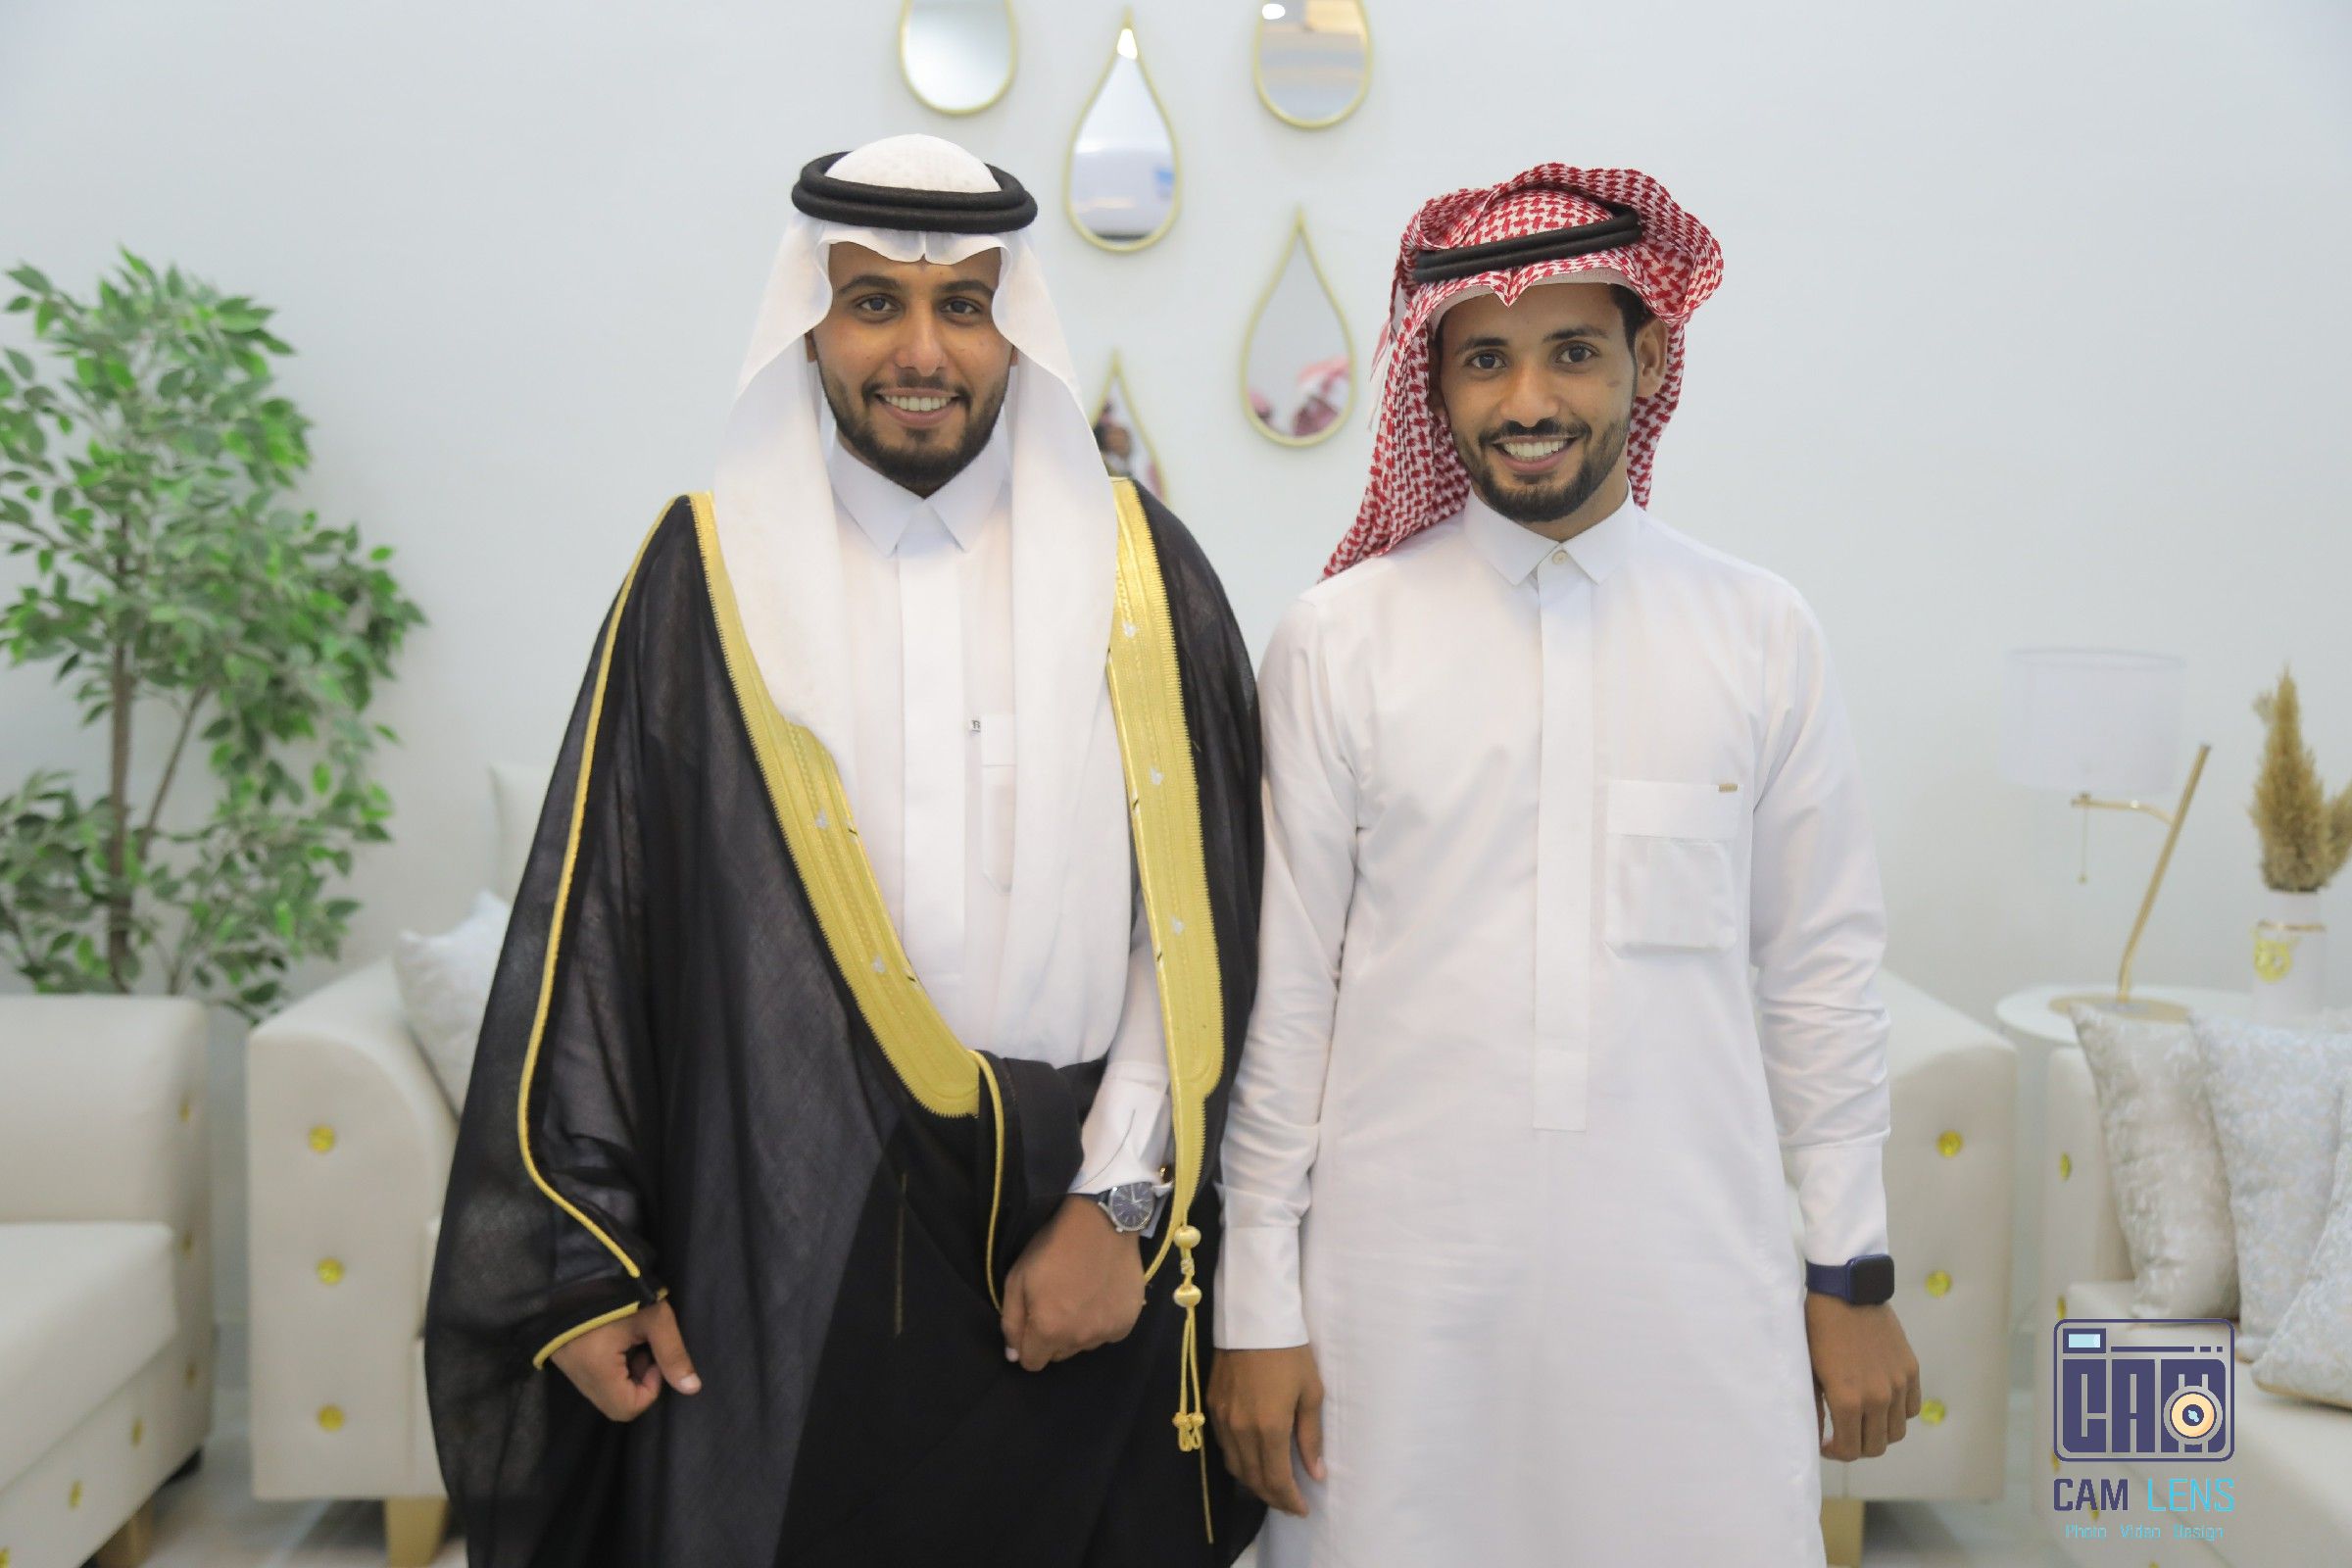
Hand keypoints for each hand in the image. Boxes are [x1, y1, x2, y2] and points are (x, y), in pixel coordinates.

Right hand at [549, 1298, 699, 1421]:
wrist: (578, 1261)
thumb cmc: (620, 1288)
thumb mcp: (655, 1318)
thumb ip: (673, 1355)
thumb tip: (692, 1389)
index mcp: (596, 1368)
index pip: (626, 1408)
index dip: (650, 1389)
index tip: (654, 1356)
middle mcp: (576, 1374)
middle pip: (613, 1404)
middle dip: (638, 1383)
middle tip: (644, 1349)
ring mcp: (566, 1365)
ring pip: (602, 1391)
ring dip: (623, 1375)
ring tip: (631, 1340)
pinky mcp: (562, 1354)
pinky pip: (590, 1377)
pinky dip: (609, 1366)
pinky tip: (615, 1338)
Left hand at [1000, 1195, 1146, 1371]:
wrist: (1101, 1223)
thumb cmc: (1052, 1248)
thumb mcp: (1017, 1279)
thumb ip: (1011, 1322)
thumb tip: (1014, 1355)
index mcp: (1048, 1330)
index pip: (1032, 1363)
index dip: (1027, 1346)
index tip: (1033, 1322)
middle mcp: (1078, 1339)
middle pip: (1058, 1355)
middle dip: (1052, 1337)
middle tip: (1056, 1303)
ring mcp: (1106, 1333)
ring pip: (1083, 1345)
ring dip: (1077, 1330)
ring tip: (1080, 1296)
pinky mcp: (1127, 1323)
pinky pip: (1106, 1334)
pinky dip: (1101, 1322)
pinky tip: (1100, 1295)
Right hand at [1207, 1343, 1325, 1516]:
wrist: (1253, 1319)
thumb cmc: (1290, 1353)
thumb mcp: (1311, 1393)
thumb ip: (1311, 1437)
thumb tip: (1316, 1473)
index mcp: (1269, 1429)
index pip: (1276, 1481)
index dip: (1289, 1501)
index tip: (1302, 1510)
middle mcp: (1241, 1430)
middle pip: (1253, 1480)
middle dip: (1273, 1497)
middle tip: (1290, 1503)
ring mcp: (1222, 1419)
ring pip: (1235, 1466)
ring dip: (1254, 1482)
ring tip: (1274, 1486)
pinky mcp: (1212, 1406)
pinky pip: (1224, 1447)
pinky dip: (1239, 1462)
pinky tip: (1253, 1459)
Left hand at [1806, 1294, 1920, 1459]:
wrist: (1846, 1290)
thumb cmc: (1818, 1328)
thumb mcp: (1809, 1370)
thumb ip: (1816, 1409)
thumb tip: (1818, 1437)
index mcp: (1848, 1399)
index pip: (1851, 1450)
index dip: (1837, 1453)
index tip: (1827, 1444)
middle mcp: (1878, 1397)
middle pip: (1876, 1446)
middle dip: (1858, 1447)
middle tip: (1843, 1435)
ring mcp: (1898, 1384)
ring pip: (1897, 1431)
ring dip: (1879, 1433)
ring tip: (1862, 1421)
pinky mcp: (1910, 1369)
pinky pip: (1911, 1408)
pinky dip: (1898, 1413)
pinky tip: (1880, 1403)